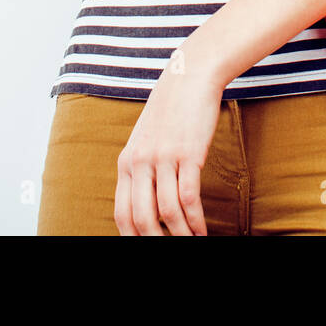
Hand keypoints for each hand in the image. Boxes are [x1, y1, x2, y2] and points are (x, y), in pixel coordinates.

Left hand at [113, 53, 224, 235]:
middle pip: (142, 219)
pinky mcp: (188, 153)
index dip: (133, 238)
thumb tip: (145, 201)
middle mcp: (140, 162)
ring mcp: (164, 158)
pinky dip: (196, 220)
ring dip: (181, 235)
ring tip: (193, 242)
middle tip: (172, 250)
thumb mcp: (144, 138)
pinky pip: (189, 197)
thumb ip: (140, 167)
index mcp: (126, 162)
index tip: (147, 246)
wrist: (190, 76)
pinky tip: (203, 229)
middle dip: (156, 242)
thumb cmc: (170, 109)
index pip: (122, 213)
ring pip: (168, 212)